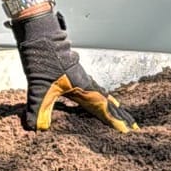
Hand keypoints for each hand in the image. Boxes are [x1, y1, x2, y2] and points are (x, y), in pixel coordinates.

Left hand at [12, 9, 136, 132]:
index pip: (103, 108)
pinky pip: (96, 90)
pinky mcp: (76, 76)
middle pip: (108, 103)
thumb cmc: (42, 61)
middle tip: (134, 127)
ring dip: (114, 107)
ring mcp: (83, 79)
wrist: (41, 40)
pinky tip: (102, 98)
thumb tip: (37, 129)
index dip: (114, 120)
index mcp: (82, 88)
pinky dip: (104, 97)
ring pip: (103, 95)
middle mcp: (86, 84)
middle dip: (121, 115)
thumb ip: (38, 109)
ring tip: (124, 115)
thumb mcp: (38, 88)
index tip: (127, 130)